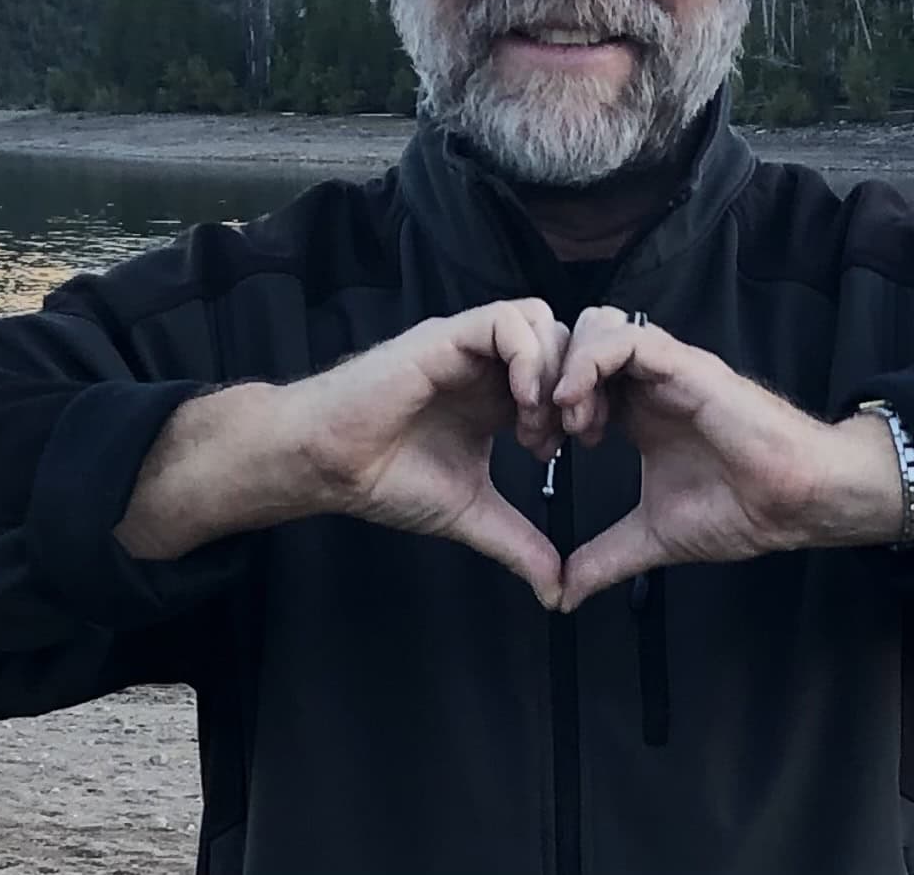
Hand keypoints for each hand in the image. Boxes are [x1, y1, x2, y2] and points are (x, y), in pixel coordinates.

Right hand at [298, 298, 569, 607]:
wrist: (328, 463)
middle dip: (580, 385)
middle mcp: (486, 364)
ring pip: (540, 319)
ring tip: (538, 423)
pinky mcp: (445, 336)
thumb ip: (517, 543)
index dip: (584, 404)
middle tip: (569, 436)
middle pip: (563, 338)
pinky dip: (528, 358)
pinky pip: (506, 322)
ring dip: (555, 370)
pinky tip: (521, 405)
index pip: (565, 372)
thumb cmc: (387, 478)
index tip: (578, 449)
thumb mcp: (470, 513)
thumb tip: (556, 593)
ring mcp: (467, 345)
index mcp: (497, 394)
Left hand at [553, 308, 902, 612]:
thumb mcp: (652, 536)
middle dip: (548, 378)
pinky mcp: (685, 364)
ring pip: (598, 327)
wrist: (794, 502)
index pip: (576, 380)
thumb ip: (605, 559)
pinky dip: (590, 363)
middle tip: (545, 431)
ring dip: (569, 368)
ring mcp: (666, 369)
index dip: (546, 407)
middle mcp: (649, 383)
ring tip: (569, 420)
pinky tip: (579, 406)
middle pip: (578, 340)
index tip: (542, 451)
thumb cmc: (740, 509)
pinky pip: (625, 338)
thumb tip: (563, 595)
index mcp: (639, 412)